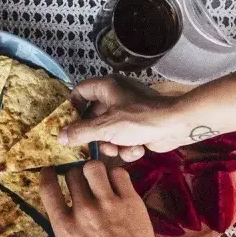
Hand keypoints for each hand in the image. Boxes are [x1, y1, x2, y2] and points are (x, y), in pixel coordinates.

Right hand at [40, 162, 169, 236]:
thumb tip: (62, 226)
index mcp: (65, 228)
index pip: (48, 189)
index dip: (47, 175)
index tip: (49, 172)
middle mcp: (83, 212)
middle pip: (72, 174)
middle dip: (74, 175)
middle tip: (81, 182)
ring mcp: (107, 204)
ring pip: (93, 167)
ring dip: (93, 171)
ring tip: (98, 179)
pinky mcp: (129, 200)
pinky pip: (118, 173)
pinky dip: (115, 176)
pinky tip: (116, 185)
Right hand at [58, 77, 195, 160]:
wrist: (176, 126)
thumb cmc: (139, 119)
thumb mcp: (105, 127)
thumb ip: (80, 132)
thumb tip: (60, 136)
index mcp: (107, 87)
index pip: (80, 91)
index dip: (72, 107)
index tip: (67, 125)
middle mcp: (117, 96)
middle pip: (94, 117)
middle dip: (95, 136)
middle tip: (90, 147)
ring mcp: (129, 111)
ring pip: (109, 131)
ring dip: (112, 145)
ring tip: (119, 149)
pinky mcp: (140, 126)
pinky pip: (125, 138)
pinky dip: (128, 146)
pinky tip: (137, 149)